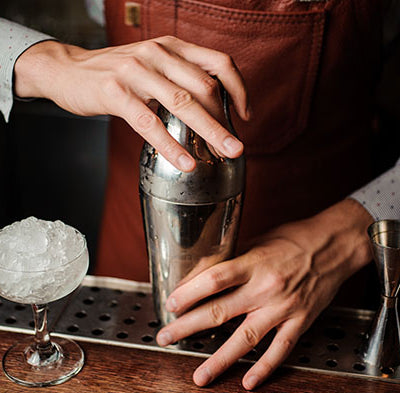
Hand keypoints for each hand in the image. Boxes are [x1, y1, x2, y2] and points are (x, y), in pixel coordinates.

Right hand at [14, 37, 248, 170]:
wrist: (67, 69)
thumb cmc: (115, 72)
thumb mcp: (152, 65)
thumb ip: (178, 79)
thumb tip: (208, 109)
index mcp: (172, 47)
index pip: (219, 62)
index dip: (238, 89)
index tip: (245, 115)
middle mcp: (158, 53)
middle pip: (205, 88)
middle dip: (225, 121)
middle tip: (237, 147)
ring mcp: (136, 71)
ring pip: (182, 104)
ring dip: (209, 132)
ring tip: (225, 153)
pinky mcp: (115, 92)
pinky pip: (149, 123)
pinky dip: (171, 145)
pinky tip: (185, 162)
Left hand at [156, 199, 373, 389]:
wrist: (333, 247)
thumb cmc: (294, 239)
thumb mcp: (258, 240)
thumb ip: (232, 259)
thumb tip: (202, 275)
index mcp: (254, 262)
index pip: (215, 279)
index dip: (190, 292)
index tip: (171, 303)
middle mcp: (266, 287)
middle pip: (220, 311)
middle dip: (188, 326)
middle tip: (166, 337)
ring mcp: (284, 307)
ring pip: (247, 338)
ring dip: (220, 359)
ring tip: (200, 375)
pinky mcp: (300, 321)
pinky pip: (280, 349)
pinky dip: (264, 367)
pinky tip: (248, 382)